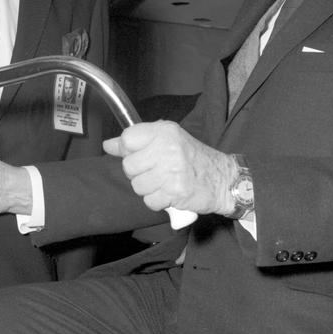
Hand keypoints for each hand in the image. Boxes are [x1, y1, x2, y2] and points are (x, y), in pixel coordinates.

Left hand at [103, 121, 234, 215]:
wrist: (224, 180)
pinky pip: (150, 201)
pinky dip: (158, 201)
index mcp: (164, 132)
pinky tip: (170, 193)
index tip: (138, 155)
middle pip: (129, 166)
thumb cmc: (194, 160)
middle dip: (139, 174)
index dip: (128, 150)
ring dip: (149, 189)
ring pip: (137, 186)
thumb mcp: (168, 140)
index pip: (127, 138)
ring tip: (164, 183)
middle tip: (156, 172)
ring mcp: (172, 170)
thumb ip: (138, 141)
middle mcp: (167, 148)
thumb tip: (108, 145)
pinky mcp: (175, 192)